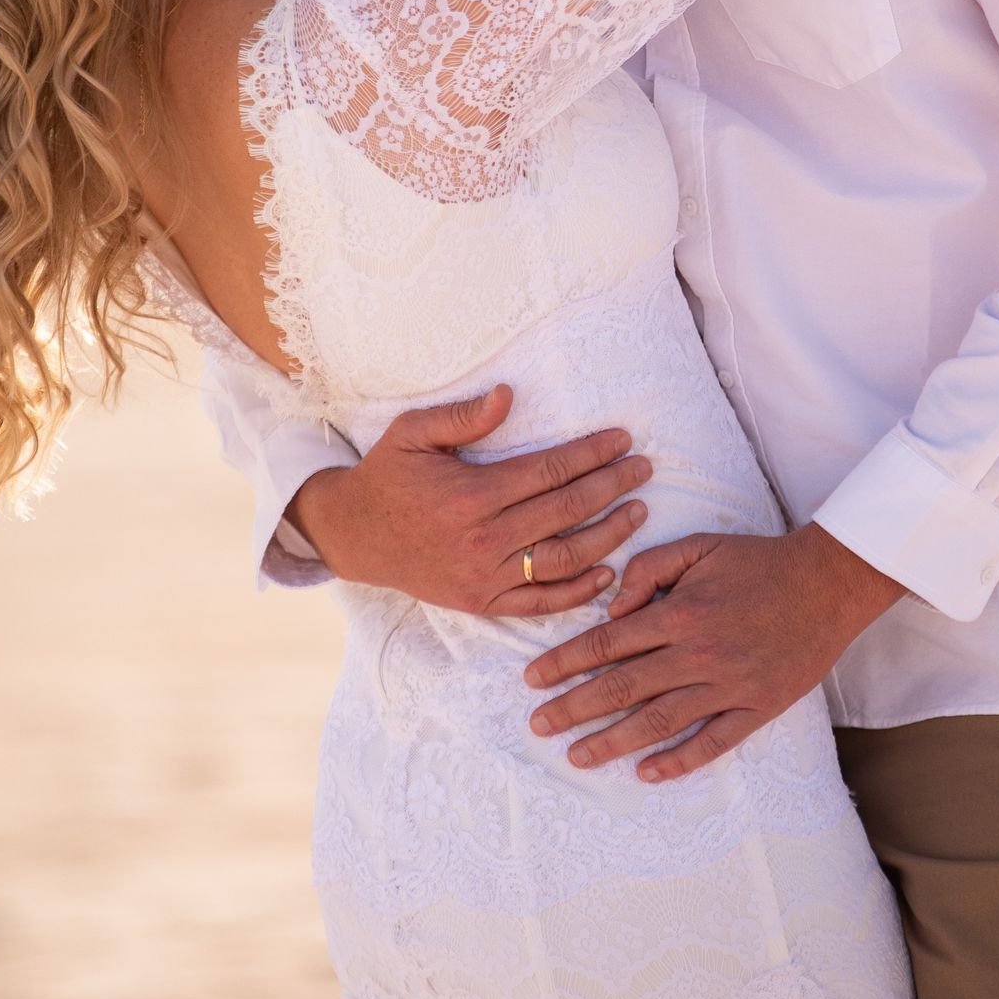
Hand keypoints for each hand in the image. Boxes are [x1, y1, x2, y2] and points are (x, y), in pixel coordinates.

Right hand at [290, 384, 652, 618]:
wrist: (355, 536)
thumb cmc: (389, 476)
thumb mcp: (413, 434)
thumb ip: (463, 417)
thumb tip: (509, 395)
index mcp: (471, 496)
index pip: (549, 473)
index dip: (591, 455)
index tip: (622, 439)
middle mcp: (483, 540)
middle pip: (566, 512)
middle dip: (612, 487)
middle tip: (644, 469)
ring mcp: (484, 577)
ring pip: (563, 561)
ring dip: (608, 537)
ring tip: (638, 512)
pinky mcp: (483, 603)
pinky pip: (540, 603)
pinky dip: (579, 592)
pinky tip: (608, 571)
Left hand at [523, 522, 903, 779]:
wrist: (827, 584)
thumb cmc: (758, 562)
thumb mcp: (697, 547)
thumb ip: (648, 569)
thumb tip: (612, 608)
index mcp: (679, 614)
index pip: (607, 644)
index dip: (565, 663)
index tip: (533, 680)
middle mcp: (698, 655)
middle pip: (622, 688)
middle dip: (573, 708)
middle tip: (538, 726)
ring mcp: (728, 686)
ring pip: (659, 721)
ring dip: (613, 741)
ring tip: (577, 755)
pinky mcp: (757, 708)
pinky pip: (713, 742)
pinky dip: (679, 761)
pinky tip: (647, 772)